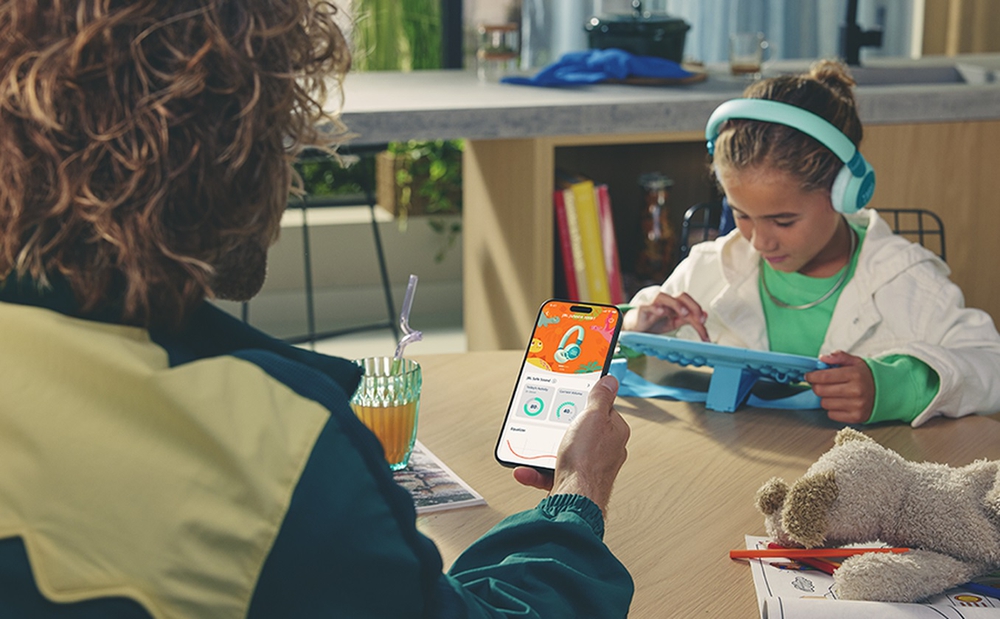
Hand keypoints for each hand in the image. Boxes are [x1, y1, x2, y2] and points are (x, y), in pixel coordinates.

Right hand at [513, 375, 629, 515]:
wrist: (574, 499)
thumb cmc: (587, 461)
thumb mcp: (592, 417)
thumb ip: (600, 397)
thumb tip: (610, 381)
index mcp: (615, 433)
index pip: (602, 410)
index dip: (585, 404)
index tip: (571, 400)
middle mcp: (606, 452)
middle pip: (581, 431)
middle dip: (562, 428)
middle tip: (550, 423)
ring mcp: (590, 469)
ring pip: (565, 452)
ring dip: (546, 450)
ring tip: (535, 447)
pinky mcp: (573, 483)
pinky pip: (552, 472)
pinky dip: (537, 470)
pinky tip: (527, 469)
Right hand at [622, 292, 709, 340]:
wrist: (636, 327)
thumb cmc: (655, 322)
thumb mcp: (674, 322)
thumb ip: (688, 319)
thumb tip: (705, 315)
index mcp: (675, 303)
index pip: (690, 304)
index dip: (698, 312)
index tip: (704, 323)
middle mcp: (665, 300)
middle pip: (681, 295)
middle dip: (692, 306)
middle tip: (699, 319)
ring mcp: (653, 303)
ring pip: (664, 296)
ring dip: (676, 304)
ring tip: (683, 314)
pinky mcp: (642, 309)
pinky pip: (648, 305)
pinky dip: (655, 307)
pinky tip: (662, 312)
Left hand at [805, 351, 875, 423]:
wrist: (887, 392)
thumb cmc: (867, 377)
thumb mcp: (856, 362)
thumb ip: (839, 357)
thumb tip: (823, 358)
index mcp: (855, 374)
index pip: (824, 376)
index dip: (812, 376)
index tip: (809, 376)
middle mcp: (856, 390)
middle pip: (821, 391)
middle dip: (817, 386)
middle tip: (821, 384)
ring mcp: (857, 405)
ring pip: (824, 403)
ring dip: (825, 398)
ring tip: (835, 393)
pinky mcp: (856, 417)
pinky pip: (831, 415)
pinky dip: (832, 409)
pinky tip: (841, 402)